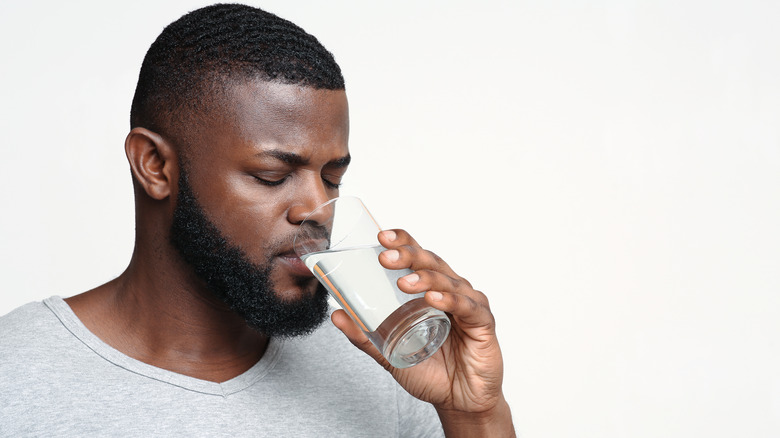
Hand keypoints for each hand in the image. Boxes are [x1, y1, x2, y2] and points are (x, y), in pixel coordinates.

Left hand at [331, 229, 514, 436]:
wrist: (459, 402)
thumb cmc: (431, 371)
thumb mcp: (390, 352)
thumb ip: (365, 335)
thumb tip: (337, 314)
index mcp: (430, 288)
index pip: (417, 256)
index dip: (402, 241)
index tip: (380, 237)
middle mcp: (450, 290)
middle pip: (431, 262)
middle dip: (407, 255)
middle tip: (385, 257)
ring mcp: (468, 304)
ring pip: (447, 281)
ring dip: (425, 278)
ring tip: (404, 282)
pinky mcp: (483, 323)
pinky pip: (467, 307)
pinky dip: (450, 301)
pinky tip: (433, 300)